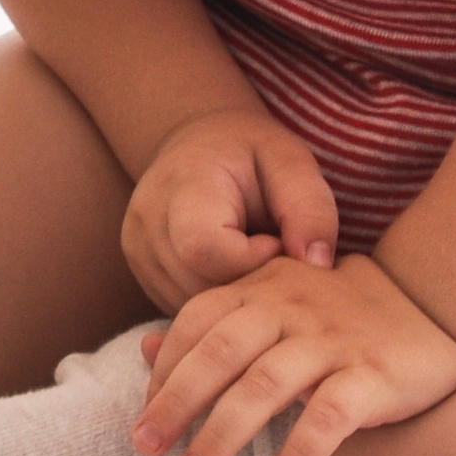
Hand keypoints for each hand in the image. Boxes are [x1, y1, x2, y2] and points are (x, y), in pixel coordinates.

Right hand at [122, 108, 340, 316]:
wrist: (201, 144)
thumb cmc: (252, 153)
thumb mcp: (290, 163)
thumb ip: (310, 209)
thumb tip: (317, 266)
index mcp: (182, 184)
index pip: (204, 249)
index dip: (253, 259)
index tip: (276, 239)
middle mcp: (147, 222)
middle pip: (199, 286)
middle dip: (248, 285)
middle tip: (273, 257)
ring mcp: (137, 252)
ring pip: (191, 307)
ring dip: (234, 298)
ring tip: (255, 262)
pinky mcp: (141, 274)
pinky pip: (183, 310)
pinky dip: (216, 303)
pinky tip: (235, 274)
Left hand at [134, 250, 455, 455]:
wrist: (440, 303)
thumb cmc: (346, 313)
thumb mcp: (276, 301)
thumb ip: (214, 324)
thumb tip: (145, 350)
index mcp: (265, 288)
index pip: (198, 322)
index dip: (166, 370)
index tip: (143, 417)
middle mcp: (293, 308)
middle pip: (221, 352)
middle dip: (176, 402)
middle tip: (144, 449)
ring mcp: (333, 341)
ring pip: (265, 385)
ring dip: (222, 435)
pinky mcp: (374, 375)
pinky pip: (329, 416)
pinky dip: (298, 452)